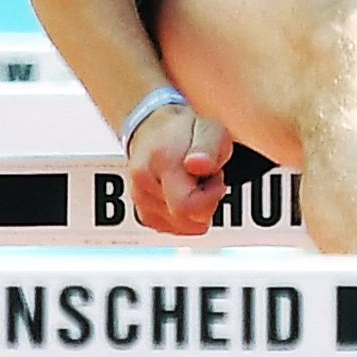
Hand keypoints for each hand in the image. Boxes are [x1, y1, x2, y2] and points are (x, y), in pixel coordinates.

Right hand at [126, 102, 232, 234]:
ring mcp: (140, 200)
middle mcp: (144, 183)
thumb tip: (199, 165)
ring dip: (194, 209)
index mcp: (162, 161)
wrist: (154, 128)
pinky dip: (183, 216)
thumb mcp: (209, 129)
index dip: (210, 198)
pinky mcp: (141, 213)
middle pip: (184, 219)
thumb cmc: (185, 130)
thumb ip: (208, 148)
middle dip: (205, 203)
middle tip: (206, 179)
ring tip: (193, 183)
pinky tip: (184, 194)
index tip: (215, 179)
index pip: (186, 206)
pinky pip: (171, 228)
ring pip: (179, 227)